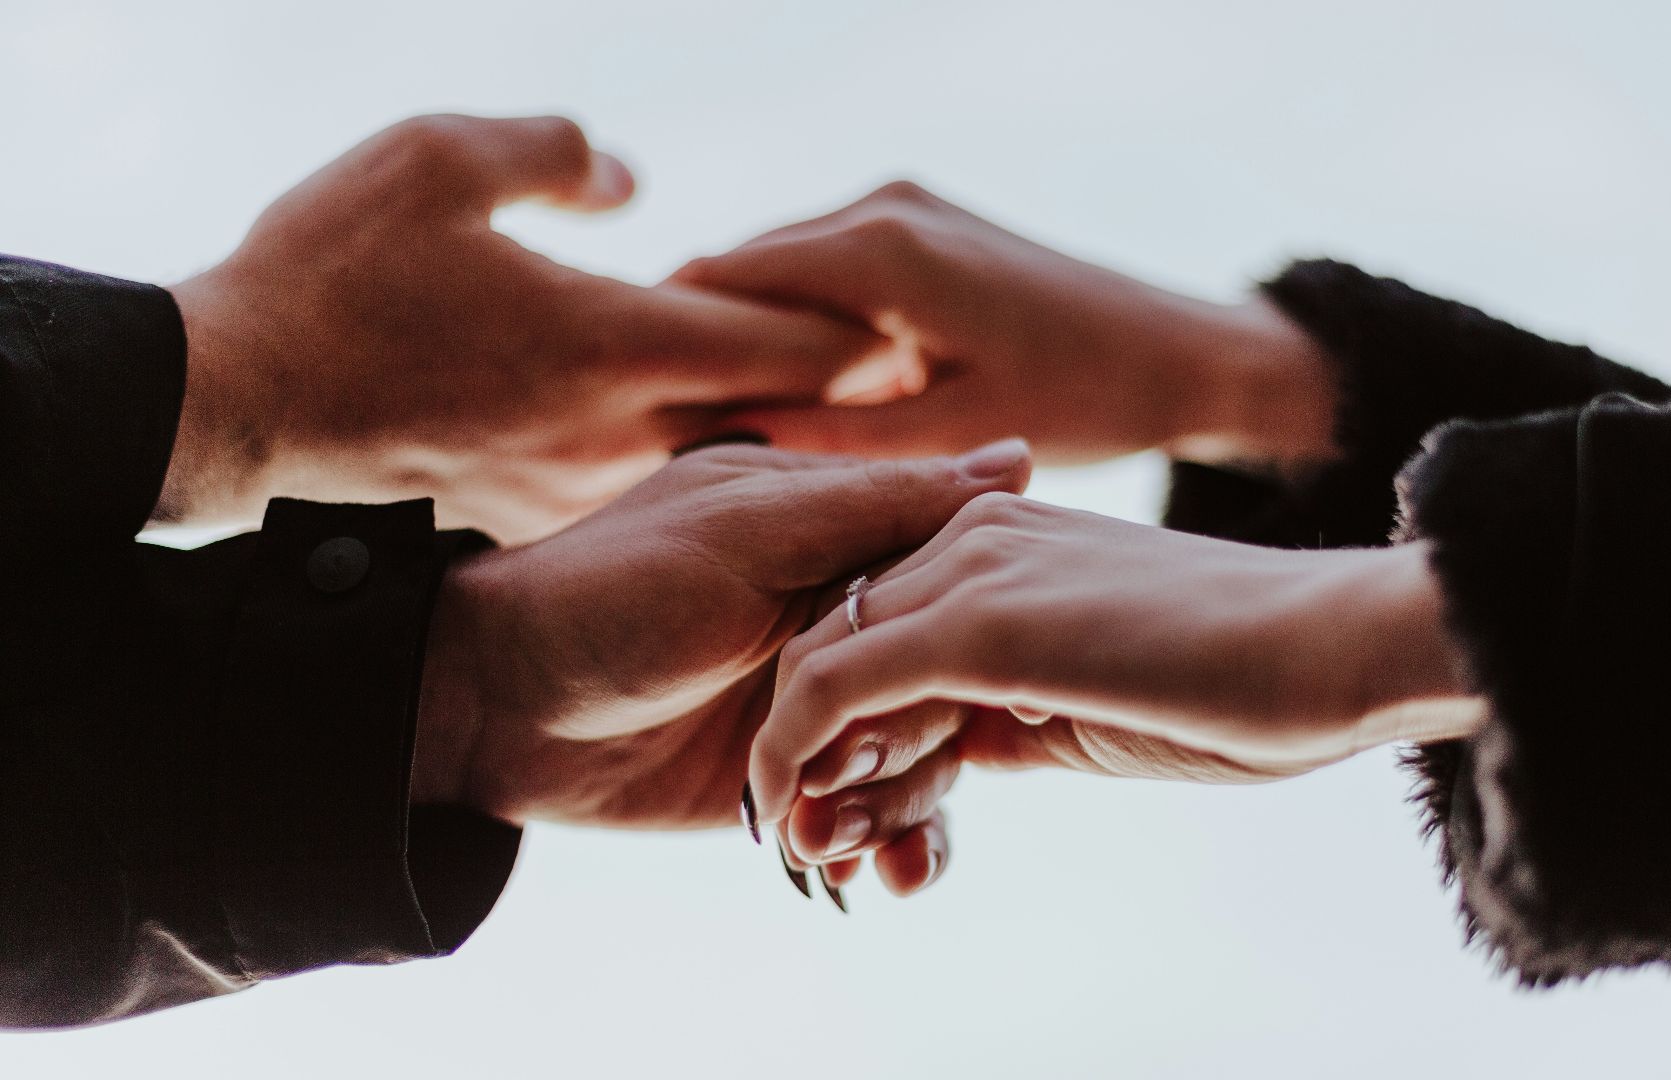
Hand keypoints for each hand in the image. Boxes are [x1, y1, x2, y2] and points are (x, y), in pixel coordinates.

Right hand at [162, 114, 885, 541]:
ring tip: (831, 410)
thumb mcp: (436, 159)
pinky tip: (701, 439)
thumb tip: (628, 180)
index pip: (781, 340)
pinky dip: (690, 457)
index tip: (917, 324)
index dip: (858, 329)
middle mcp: (617, 429)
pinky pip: (643, 480)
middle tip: (913, 378)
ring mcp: (580, 481)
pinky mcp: (537, 507)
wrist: (237, 402)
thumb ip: (552, 151)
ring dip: (772, 432)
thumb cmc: (331, 273)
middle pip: (770, 414)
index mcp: (613, 342)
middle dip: (842, 395)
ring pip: (712, 456)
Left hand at [409, 438, 1031, 870]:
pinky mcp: (799, 781)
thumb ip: (881, 505)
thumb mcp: (749, 531)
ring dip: (904, 810)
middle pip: (957, 686)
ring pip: (929, 762)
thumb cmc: (611, 592)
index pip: (965, 582)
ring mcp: (827, 707)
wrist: (493, 707)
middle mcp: (852, 621)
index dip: (975, 637)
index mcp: (848, 537)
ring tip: (841, 844)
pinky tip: (873, 879)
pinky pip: (879, 821)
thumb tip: (1023, 460)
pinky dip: (889, 852)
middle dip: (927, 746)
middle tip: (857, 774)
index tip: (966, 685)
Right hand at [674, 181, 1339, 466]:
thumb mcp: (947, 438)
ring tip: (717, 422)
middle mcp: (882, 206)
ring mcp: (905, 207)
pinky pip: (830, 273)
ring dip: (753, 336)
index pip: (717, 280)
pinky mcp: (926, 226)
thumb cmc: (1084, 401)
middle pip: (742, 269)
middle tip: (659, 432)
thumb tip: (715, 440)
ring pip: (783, 272)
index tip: (627, 420)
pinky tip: (798, 396)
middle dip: (702, 343)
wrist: (1186, 357)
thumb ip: (829, 439)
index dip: (664, 347)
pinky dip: (803, 326)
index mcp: (877, 249)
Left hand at [748, 495, 1482, 893]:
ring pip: (820, 663)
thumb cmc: (1244, 679)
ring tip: (802, 847)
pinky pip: (837, 689)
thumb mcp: (1097, 693)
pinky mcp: (975, 623)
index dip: (848, 718)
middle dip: (809, 746)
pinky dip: (796, 755)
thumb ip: (1014, 707)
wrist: (1334, 644)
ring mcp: (968, 570)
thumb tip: (957, 751)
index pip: (878, 623)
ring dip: (795, 764)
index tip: (848, 806)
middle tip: (806, 838)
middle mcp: (969, 533)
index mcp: (1001, 537)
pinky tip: (796, 819)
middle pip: (834, 638)